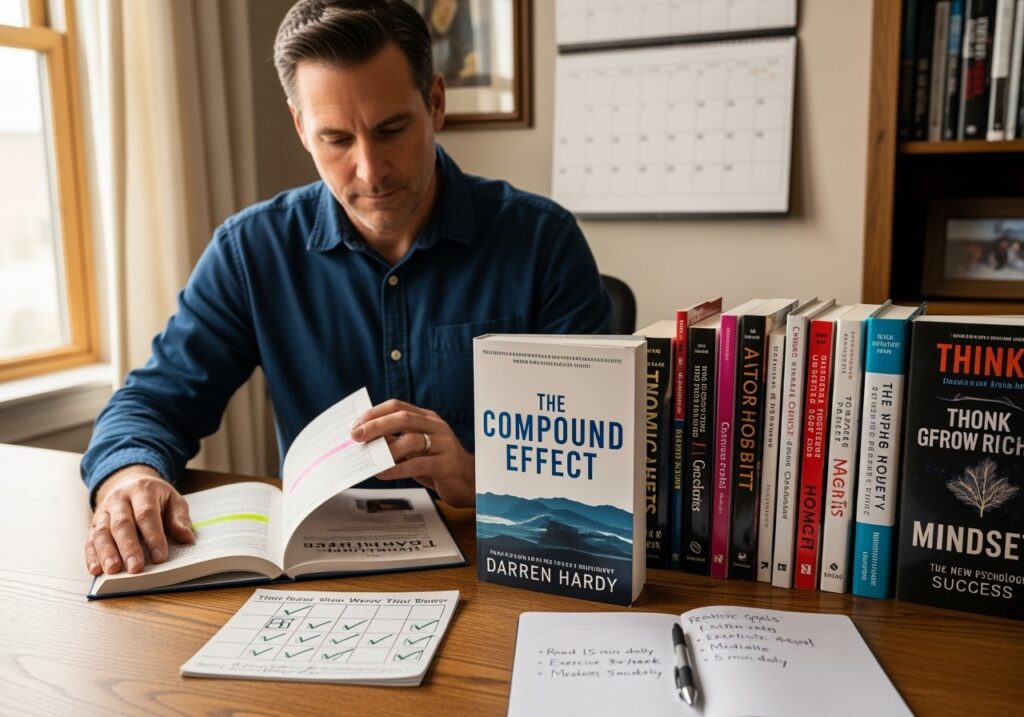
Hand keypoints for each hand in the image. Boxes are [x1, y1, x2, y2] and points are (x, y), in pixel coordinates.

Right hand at [85, 465, 193, 575]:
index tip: (160, 556)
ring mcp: (103, 512)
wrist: (129, 481)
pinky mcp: (93, 524)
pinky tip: (96, 570)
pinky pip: (90, 540)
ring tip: (113, 570)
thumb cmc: (154, 496)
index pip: (147, 514)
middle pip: (122, 524)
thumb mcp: (173, 499)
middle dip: (128, 547)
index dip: (153, 536)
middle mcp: (119, 500)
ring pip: (101, 532)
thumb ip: (179, 518)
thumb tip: (186, 537)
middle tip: (136, 568)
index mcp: (142, 490)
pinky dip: (91, 556)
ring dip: (107, 553)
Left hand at [351, 399, 474, 507]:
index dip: (374, 414)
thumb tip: (364, 438)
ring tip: (370, 460)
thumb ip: (394, 440)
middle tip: (356, 436)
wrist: (469, 480)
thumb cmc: (437, 462)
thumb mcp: (415, 448)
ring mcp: (443, 444)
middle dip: (376, 425)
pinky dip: (397, 469)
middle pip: (403, 418)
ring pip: (412, 439)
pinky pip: (419, 464)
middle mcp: (436, 427)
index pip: (397, 406)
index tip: (355, 426)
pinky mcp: (446, 464)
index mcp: (426, 418)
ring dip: (386, 449)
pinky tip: (383, 474)